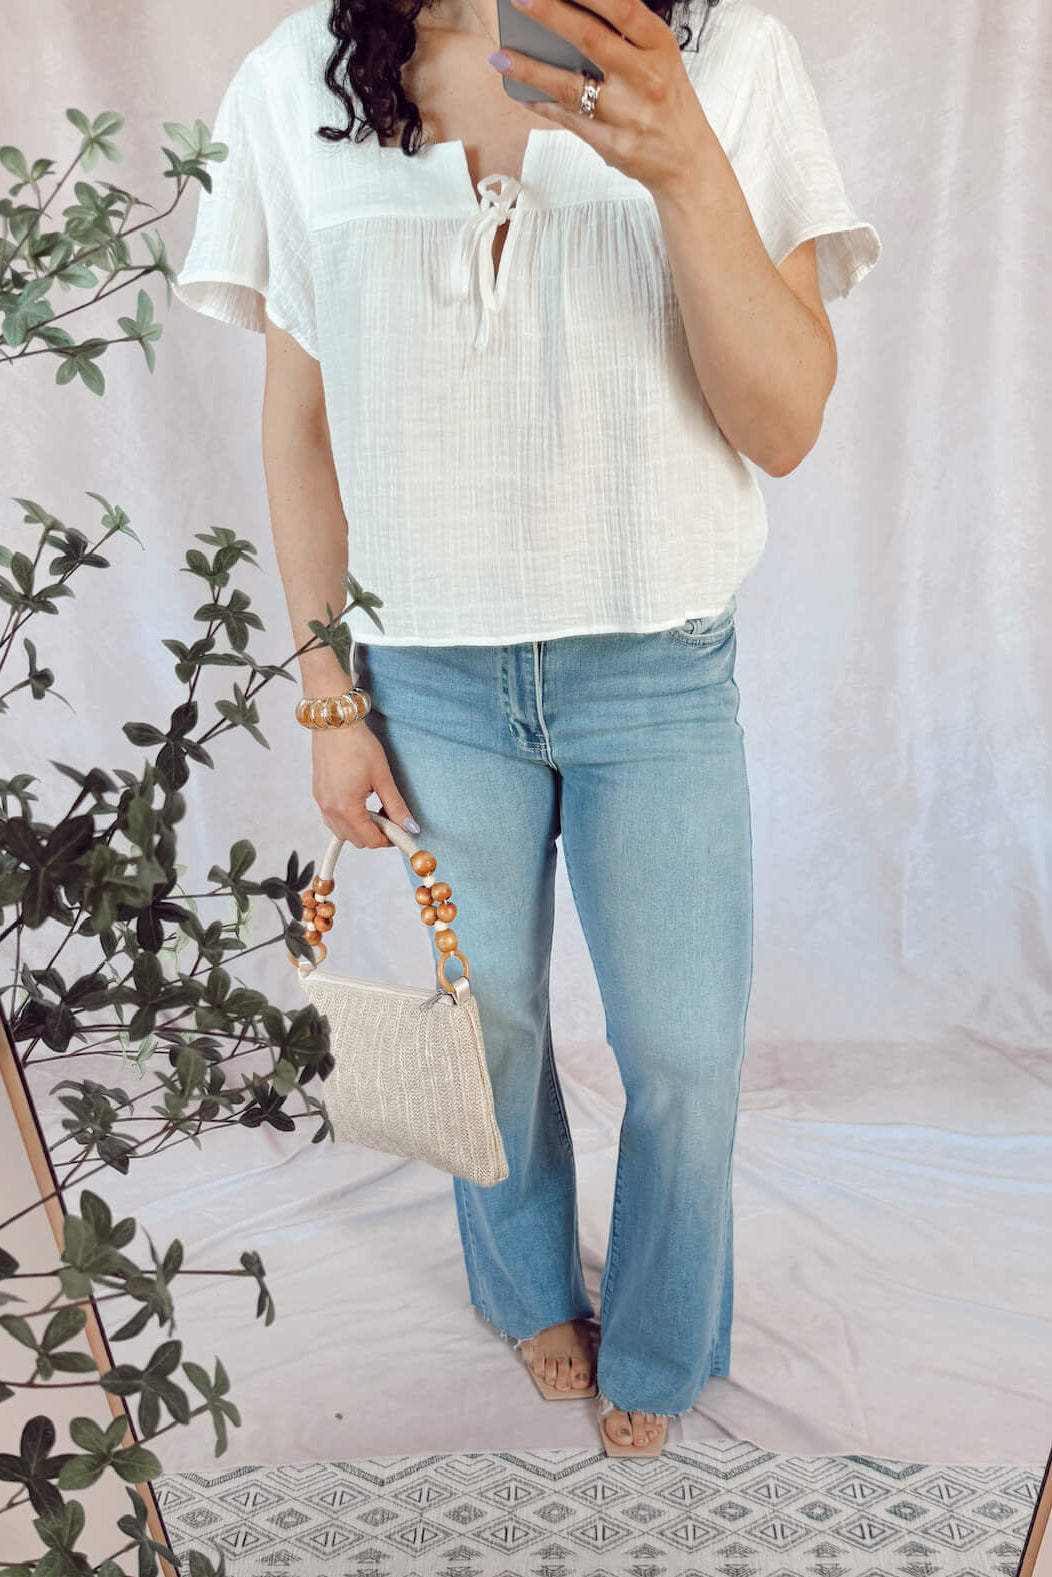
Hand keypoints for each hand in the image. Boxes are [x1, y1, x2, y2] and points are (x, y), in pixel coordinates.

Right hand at [310, 724, 418, 849]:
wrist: (335, 722)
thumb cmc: (357, 745)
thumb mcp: (383, 777)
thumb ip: (396, 806)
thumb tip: (409, 827)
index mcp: (346, 808)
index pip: (370, 840)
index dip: (388, 839)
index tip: (400, 831)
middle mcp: (330, 809)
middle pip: (356, 840)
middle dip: (375, 833)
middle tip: (389, 815)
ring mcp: (321, 803)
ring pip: (343, 832)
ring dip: (360, 828)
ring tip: (374, 807)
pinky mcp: (318, 795)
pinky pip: (332, 819)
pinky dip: (347, 819)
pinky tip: (359, 803)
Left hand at [488, 0, 716, 195]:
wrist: (688, 162)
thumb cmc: (666, 101)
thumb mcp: (658, 59)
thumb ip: (624, 36)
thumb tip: (569, 13)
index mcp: (659, 46)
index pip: (622, 9)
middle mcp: (645, 78)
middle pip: (592, 40)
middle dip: (552, 15)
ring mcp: (627, 114)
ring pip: (571, 86)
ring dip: (531, 69)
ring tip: (500, 56)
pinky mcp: (612, 144)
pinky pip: (568, 120)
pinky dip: (541, 104)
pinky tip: (519, 92)